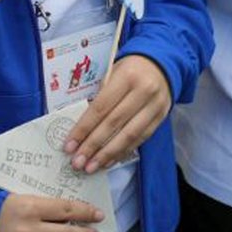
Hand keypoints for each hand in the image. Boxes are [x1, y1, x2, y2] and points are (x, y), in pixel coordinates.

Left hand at [63, 55, 171, 172]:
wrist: (162, 64)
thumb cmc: (129, 69)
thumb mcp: (112, 72)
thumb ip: (99, 95)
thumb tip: (79, 126)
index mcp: (126, 76)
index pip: (100, 107)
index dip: (83, 128)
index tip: (69, 145)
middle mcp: (143, 91)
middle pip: (113, 123)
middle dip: (93, 145)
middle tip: (77, 162)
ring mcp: (155, 106)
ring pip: (129, 135)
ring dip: (107, 154)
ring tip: (91, 167)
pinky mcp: (161, 117)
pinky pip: (141, 139)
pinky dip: (123, 152)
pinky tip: (109, 161)